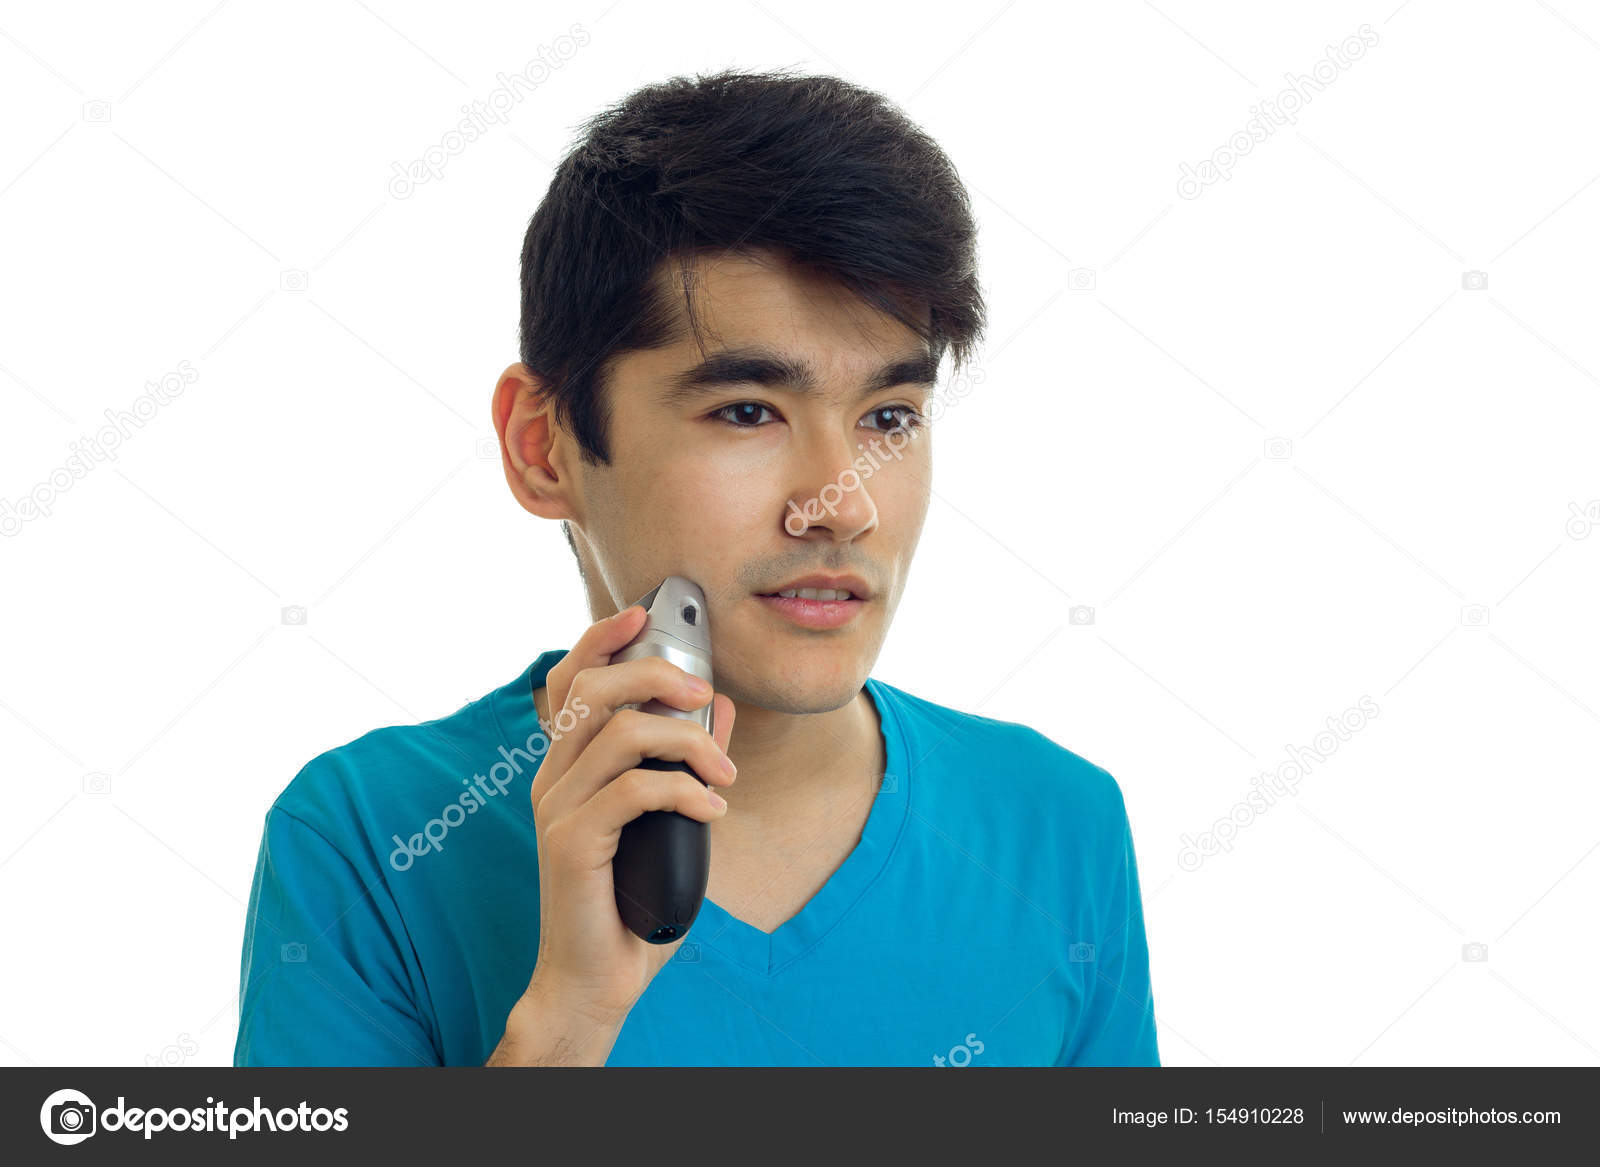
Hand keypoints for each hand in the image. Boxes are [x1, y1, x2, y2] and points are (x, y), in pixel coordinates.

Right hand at [522, 604, 736, 1027]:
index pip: (569, 681)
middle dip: (655, 675)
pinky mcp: (570, 841)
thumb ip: (686, 762)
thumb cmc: (631, 899)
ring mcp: (556, 808)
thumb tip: (717, 706)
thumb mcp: (670, 819)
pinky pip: (633, 790)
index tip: (641, 614)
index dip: (599, 638)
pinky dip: (684, 791)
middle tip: (705, 695)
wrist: (596, 978)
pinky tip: (712, 810)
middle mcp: (553, 777)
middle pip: (592, 689)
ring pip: (618, 734)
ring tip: (723, 777)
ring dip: (686, 744)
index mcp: (567, 765)